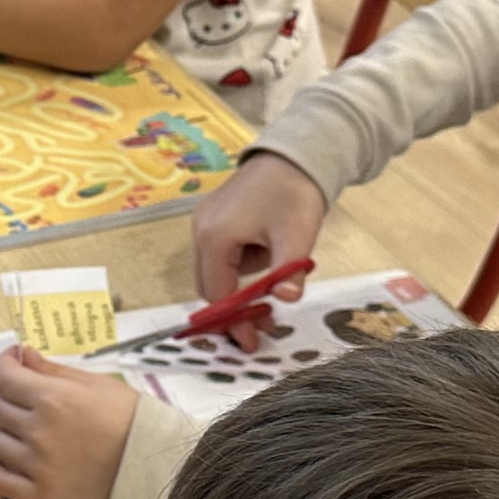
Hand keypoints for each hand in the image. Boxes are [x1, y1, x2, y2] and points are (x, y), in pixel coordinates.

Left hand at [0, 346, 137, 498]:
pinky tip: (8, 456)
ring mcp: (37, 466)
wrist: (153, 464)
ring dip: (4, 430)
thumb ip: (54, 370)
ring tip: (23, 428)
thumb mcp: (96, 384)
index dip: (4, 363)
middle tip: (23, 395)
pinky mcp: (40, 495)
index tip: (11, 360)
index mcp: (53, 399)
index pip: (5, 377)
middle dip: (7, 394)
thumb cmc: (129, 418)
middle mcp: (38, 432)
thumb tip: (23, 356)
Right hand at [188, 152, 322, 314]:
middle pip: (209, 285)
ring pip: (215, 271)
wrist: (293, 155)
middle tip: (264, 325)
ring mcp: (205, 222)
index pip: (218, 293)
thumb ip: (289, 271)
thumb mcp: (296, 236)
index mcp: (215, 237)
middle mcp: (201, 231)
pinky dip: (237, 269)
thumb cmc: (293, 194)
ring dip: (238, 288)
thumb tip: (287, 300)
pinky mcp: (214, 218)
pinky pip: (220, 255)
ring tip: (273, 287)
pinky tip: (265, 262)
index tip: (252, 342)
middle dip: (234, 309)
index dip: (234, 321)